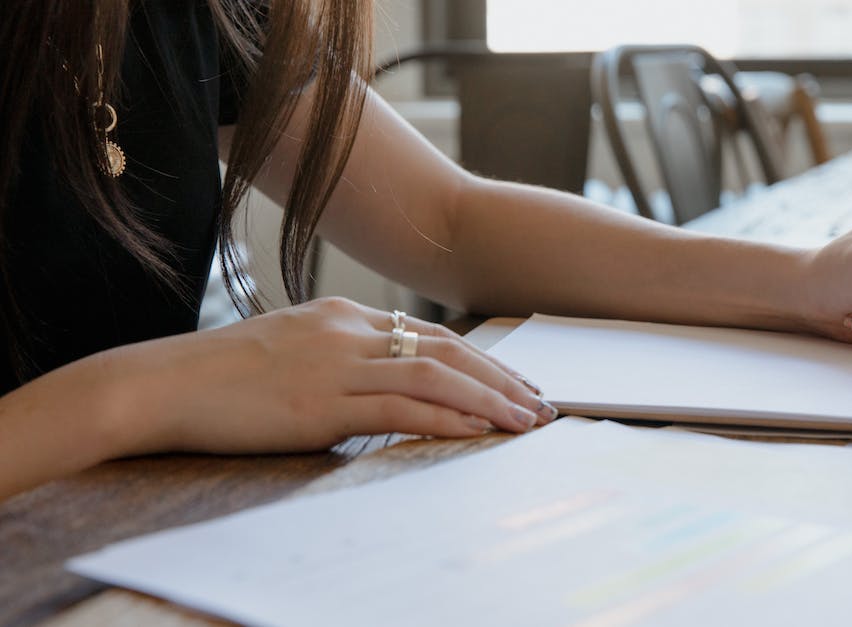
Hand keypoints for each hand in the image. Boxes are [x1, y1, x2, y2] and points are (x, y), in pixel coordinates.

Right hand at [108, 297, 556, 455]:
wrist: (162, 385)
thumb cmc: (222, 376)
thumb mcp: (291, 352)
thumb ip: (340, 362)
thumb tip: (382, 387)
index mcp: (342, 315)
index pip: (431, 333)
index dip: (480, 359)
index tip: (513, 381)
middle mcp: (348, 330)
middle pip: (447, 349)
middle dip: (501, 378)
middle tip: (540, 403)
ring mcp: (336, 362)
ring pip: (435, 375)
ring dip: (490, 400)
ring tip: (527, 421)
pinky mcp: (321, 401)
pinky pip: (401, 406)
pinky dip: (448, 419)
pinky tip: (479, 431)